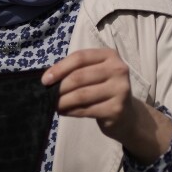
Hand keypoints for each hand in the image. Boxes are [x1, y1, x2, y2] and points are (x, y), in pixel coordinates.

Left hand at [44, 48, 171, 162]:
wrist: (126, 115)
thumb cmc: (103, 90)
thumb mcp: (93, 74)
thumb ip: (75, 71)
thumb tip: (48, 78)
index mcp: (110, 55)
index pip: (80, 57)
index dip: (59, 68)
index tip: (45, 80)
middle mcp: (118, 69)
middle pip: (79, 77)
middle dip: (59, 87)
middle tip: (47, 95)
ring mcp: (120, 89)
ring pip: (81, 95)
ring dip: (62, 101)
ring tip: (54, 105)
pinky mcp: (117, 108)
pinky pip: (86, 109)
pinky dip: (71, 111)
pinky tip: (64, 112)